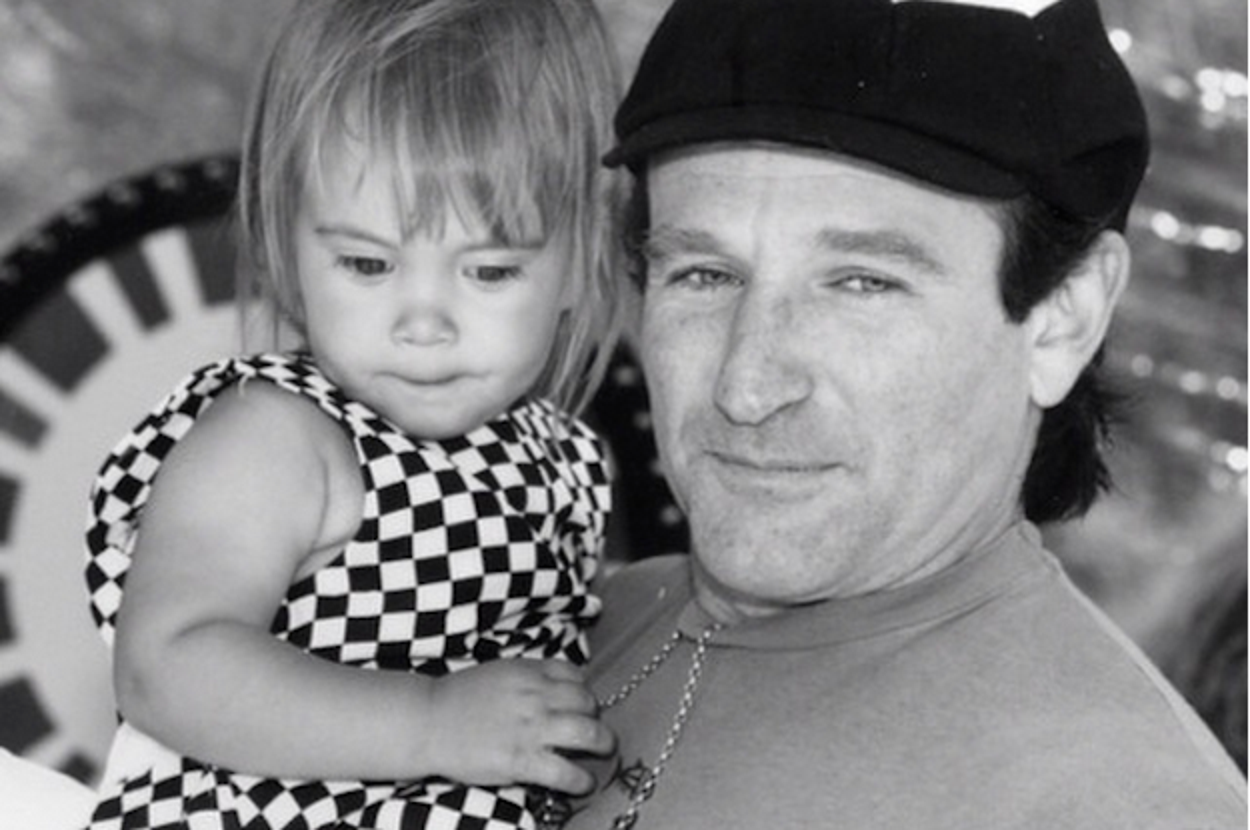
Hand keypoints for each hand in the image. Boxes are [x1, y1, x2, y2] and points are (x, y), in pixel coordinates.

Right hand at [424, 659, 613, 793]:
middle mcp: (535, 696)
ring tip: (603, 750)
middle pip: (588, 702)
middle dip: (595, 715)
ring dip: (603, 742)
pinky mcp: (521, 760)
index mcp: (528, 672)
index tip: (581, 704)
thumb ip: (528, 679)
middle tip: (593, 729)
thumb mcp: (498, 674)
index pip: (575, 675)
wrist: (427, 721)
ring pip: (588, 733)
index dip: (583, 690)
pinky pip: (566, 772)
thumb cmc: (458, 700)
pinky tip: (583, 784)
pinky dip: (581, 781)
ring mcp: (530, 728)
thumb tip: (557, 690)